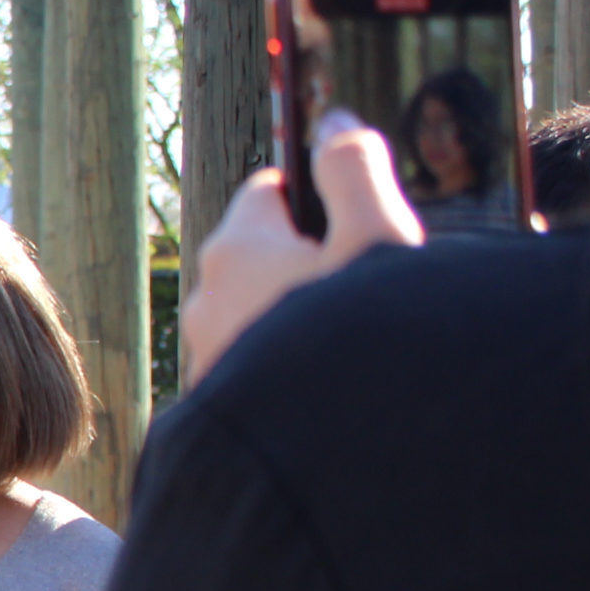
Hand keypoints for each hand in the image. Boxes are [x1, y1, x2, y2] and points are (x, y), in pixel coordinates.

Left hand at [178, 117, 423, 390]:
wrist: (329, 466)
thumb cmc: (363, 344)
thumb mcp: (379, 240)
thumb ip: (356, 171)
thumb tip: (334, 124)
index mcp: (239, 248)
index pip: (268, 194)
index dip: (318, 196)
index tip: (359, 216)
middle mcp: (209, 300)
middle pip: (264, 258)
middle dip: (312, 267)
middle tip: (373, 292)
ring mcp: (210, 361)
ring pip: (260, 319)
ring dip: (302, 325)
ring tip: (362, 351)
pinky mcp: (222, 414)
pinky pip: (259, 374)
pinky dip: (293, 375)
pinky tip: (339, 393)